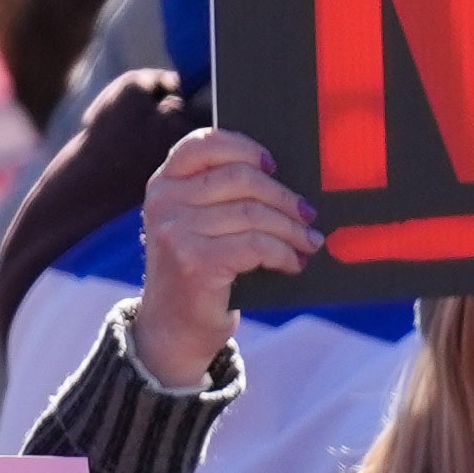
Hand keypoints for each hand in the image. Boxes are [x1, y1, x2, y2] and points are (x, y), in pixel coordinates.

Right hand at [128, 126, 318, 389]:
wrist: (171, 328)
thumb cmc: (197, 269)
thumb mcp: (197, 224)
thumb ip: (222, 196)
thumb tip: (287, 180)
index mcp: (164, 183)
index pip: (204, 143)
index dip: (245, 148)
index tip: (274, 165)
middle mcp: (164, 202)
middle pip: (240, 178)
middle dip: (284, 197)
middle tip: (309, 214)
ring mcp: (175, 232)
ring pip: (254, 214)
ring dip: (292, 230)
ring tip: (310, 242)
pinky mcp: (195, 262)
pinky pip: (256, 245)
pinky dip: (284, 254)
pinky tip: (293, 263)